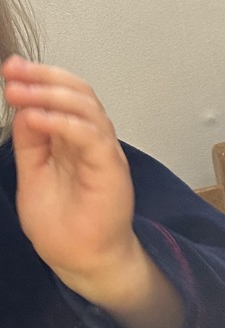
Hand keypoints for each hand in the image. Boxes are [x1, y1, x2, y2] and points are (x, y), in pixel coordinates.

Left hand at [2, 55, 182, 327]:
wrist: (82, 259)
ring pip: (88, 108)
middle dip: (44, 77)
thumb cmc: (62, 223)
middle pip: (79, 93)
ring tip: (18, 89)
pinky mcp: (109, 169)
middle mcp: (92, 139)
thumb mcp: (33, 175)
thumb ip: (31, 144)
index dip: (39, 78)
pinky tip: (37, 117)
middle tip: (13, 70)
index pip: (64, 96)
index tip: (10, 68)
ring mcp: (103, 152)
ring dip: (51, 94)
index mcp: (74, 139)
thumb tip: (23, 109)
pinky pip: (90, 137)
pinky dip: (64, 123)